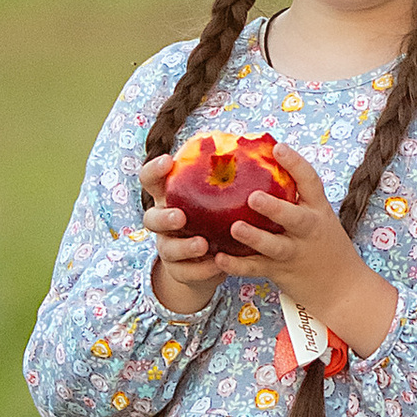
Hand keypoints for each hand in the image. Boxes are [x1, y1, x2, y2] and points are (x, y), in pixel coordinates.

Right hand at [138, 157, 223, 317]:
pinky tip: (217, 264)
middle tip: (182, 216)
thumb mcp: (221, 195)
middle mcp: (164, 222)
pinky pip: (185, 272)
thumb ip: (230, 176)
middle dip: (163, 217)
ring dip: (184, 246)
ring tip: (203, 244)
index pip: (151, 179)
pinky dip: (201, 269)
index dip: (155, 170)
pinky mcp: (179, 271)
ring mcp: (168, 248)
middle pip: (150, 218)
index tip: (168, 161)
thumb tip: (266, 145)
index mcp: (171, 197)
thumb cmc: (219, 215)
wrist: (211, 258)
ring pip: (167, 248)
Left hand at [217, 172, 400, 360]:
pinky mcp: (281, 272)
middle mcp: (309, 231)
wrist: (344, 289)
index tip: (278, 147)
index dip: (295, 163)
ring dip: (254, 237)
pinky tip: (219, 258)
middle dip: (274, 208)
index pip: (311, 182)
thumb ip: (299, 199)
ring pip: (273, 246)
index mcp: (319, 211)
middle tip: (253, 197)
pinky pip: (256, 269)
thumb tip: (265, 169)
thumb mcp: (322, 218)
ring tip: (235, 227)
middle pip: (294, 218)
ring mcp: (295, 253)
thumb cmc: (327, 247)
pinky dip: (237, 265)